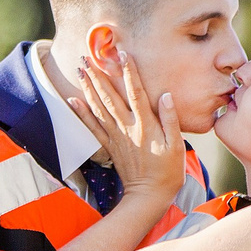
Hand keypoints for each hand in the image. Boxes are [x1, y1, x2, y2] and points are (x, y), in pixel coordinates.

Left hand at [74, 52, 180, 200]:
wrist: (148, 196)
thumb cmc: (167, 172)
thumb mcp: (177, 146)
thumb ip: (171, 120)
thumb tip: (166, 95)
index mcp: (146, 125)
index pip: (136, 92)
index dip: (129, 72)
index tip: (123, 54)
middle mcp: (127, 127)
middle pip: (110, 96)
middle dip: (99, 74)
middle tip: (87, 56)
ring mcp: (116, 136)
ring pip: (98, 107)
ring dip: (88, 87)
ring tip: (79, 69)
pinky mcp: (110, 146)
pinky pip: (92, 126)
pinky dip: (82, 112)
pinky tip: (73, 100)